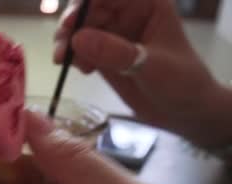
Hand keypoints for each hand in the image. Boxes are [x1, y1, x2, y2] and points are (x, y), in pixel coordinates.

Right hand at [54, 0, 231, 146]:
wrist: (184, 111)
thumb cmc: (181, 82)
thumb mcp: (151, 66)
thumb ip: (116, 52)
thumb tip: (77, 39)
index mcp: (146, 3)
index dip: (84, 5)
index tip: (69, 25)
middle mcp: (127, 12)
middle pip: (87, 8)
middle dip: (70, 26)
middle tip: (62, 50)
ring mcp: (113, 33)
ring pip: (79, 28)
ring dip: (67, 42)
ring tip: (64, 61)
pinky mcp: (103, 53)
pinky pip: (80, 48)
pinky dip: (74, 57)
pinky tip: (83, 70)